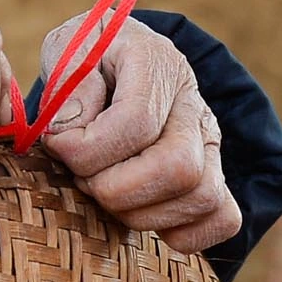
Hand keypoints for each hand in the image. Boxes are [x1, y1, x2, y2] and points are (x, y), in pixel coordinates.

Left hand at [33, 12, 240, 254]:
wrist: (114, 60)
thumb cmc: (86, 59)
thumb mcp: (66, 47)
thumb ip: (68, 81)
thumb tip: (72, 128)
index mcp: (156, 62)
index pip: (137, 123)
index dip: (88, 148)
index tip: (58, 145)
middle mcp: (193, 103)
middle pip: (179, 168)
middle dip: (116, 189)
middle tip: (83, 178)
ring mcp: (209, 142)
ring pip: (202, 198)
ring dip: (140, 214)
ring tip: (105, 192)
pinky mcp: (214, 175)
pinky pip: (223, 220)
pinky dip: (182, 233)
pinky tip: (141, 212)